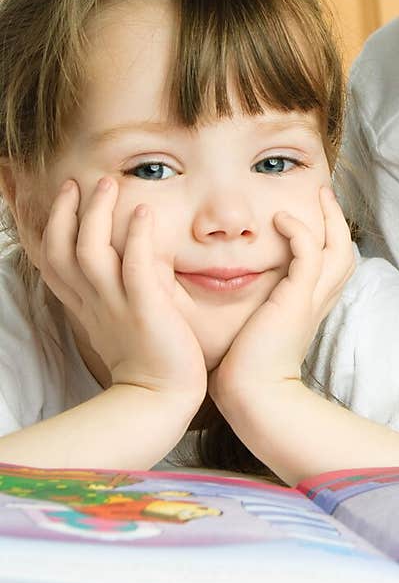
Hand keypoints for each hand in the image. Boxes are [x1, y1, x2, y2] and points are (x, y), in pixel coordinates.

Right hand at [39, 177, 206, 409]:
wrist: (161, 399)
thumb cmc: (149, 361)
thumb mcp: (122, 320)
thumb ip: (121, 289)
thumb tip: (132, 254)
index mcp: (85, 306)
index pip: (54, 262)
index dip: (52, 227)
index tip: (64, 199)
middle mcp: (94, 303)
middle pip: (62, 251)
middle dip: (65, 213)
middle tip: (76, 183)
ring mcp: (117, 306)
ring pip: (91, 252)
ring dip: (97, 214)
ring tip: (109, 184)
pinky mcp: (146, 310)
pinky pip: (136, 268)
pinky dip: (138, 237)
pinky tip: (145, 212)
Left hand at [208, 187, 354, 403]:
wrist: (252, 397)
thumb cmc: (243, 373)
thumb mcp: (251, 331)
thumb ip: (248, 310)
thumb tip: (222, 292)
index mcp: (307, 311)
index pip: (331, 269)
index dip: (328, 242)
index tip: (312, 219)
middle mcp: (317, 303)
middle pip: (345, 254)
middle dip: (338, 222)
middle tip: (325, 195)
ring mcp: (310, 301)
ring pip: (339, 249)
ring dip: (330, 218)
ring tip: (317, 195)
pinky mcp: (297, 300)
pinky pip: (309, 253)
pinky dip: (300, 231)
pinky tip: (281, 218)